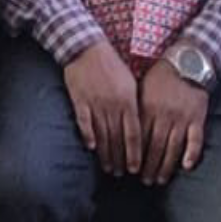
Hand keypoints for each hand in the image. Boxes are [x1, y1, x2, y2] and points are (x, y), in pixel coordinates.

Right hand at [64, 40, 142, 176]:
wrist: (87, 48)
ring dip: (105, 153)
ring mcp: (95, 103)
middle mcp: (113, 105)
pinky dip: (88, 136)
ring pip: (102, 134)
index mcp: (128, 101)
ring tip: (107, 167)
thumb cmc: (112, 65)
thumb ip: (135, 104)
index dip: (134, 154)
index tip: (134, 168)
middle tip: (120, 174)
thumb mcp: (130, 83)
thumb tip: (141, 126)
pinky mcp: (79, 100)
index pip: (134, 134)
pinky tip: (91, 148)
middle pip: (117, 139)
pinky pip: (84, 122)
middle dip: (120, 159)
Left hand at [138, 57, 207, 184]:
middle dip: (148, 166)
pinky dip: (191, 154)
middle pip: (154, 146)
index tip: (128, 168)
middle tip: (145, 181)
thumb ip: (134, 107)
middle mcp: (163, 115)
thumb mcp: (141, 87)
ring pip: (173, 147)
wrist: (187, 62)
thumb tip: (121, 124)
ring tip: (161, 179)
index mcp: (147, 108)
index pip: (138, 137)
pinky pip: (195, 140)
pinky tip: (186, 167)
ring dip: (166, 166)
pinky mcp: (198, 118)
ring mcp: (182, 118)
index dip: (133, 154)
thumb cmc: (161, 75)